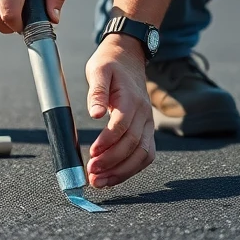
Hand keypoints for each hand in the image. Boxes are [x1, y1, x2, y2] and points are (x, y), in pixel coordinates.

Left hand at [84, 35, 155, 187]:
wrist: (129, 58)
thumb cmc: (110, 65)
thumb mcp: (98, 70)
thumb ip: (96, 92)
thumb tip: (94, 113)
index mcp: (131, 99)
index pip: (122, 126)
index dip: (107, 143)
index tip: (91, 154)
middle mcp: (144, 114)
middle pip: (133, 145)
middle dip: (112, 163)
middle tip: (91, 175)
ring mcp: (148, 124)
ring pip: (143, 155)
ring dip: (122, 172)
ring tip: (100, 182)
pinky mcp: (146, 131)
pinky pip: (145, 155)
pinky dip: (131, 169)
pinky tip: (113, 176)